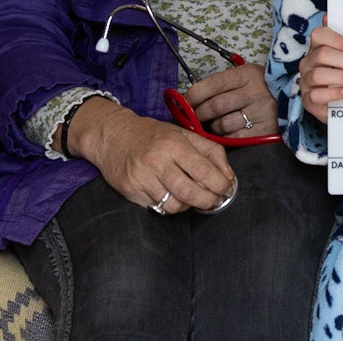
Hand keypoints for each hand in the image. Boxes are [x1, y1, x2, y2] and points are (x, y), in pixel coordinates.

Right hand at [66, 97, 234, 213]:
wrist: (113, 135)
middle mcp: (156, 161)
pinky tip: (173, 196)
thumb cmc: (153, 135)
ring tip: (192, 197)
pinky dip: (169, 206)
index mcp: (173, 144)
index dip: (220, 184)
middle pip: (190, 192)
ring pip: (173, 206)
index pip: (203, 171)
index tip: (227, 189)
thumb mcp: (184, 134)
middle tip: (216, 201)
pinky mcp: (130, 191)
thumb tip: (228, 176)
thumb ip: (210, 152)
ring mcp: (141, 178)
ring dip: (188, 206)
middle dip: (208, 201)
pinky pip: (157, 208)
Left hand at [184, 63, 279, 136]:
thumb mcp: (246, 76)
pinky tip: (228, 132)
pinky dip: (226, 137)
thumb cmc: (261, 87)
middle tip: (195, 118)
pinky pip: (235, 138)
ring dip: (212, 128)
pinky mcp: (264, 130)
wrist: (293, 97)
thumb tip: (189, 100)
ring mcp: (260, 112)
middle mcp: (254, 92)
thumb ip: (221, 85)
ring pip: (223, 125)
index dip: (194, 95)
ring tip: (214, 125)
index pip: (212, 84)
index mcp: (247, 74)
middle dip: (199, 114)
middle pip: (215, 106)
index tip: (185, 102)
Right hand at [300, 22, 342, 123]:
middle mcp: (308, 62)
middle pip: (322, 54)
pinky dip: (332, 93)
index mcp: (317, 48)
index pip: (319, 34)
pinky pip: (316, 95)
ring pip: (318, 74)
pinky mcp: (307, 99)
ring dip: (341, 76)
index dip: (336, 39)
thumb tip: (339, 19)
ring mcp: (306, 81)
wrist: (338, 106)